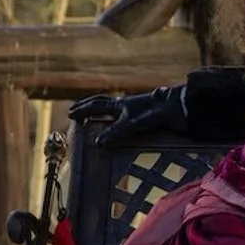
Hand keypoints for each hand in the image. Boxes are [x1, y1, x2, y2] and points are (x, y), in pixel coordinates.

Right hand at [68, 85, 185, 144]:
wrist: (175, 107)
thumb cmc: (154, 114)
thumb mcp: (132, 125)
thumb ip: (115, 132)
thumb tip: (98, 142)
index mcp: (119, 105)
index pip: (96, 105)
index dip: (83, 110)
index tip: (70, 114)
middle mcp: (124, 103)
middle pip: (101, 102)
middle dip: (86, 106)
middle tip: (74, 110)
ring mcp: (133, 106)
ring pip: (111, 104)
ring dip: (99, 107)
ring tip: (92, 112)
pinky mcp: (142, 111)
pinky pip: (122, 110)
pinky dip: (114, 113)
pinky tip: (117, 118)